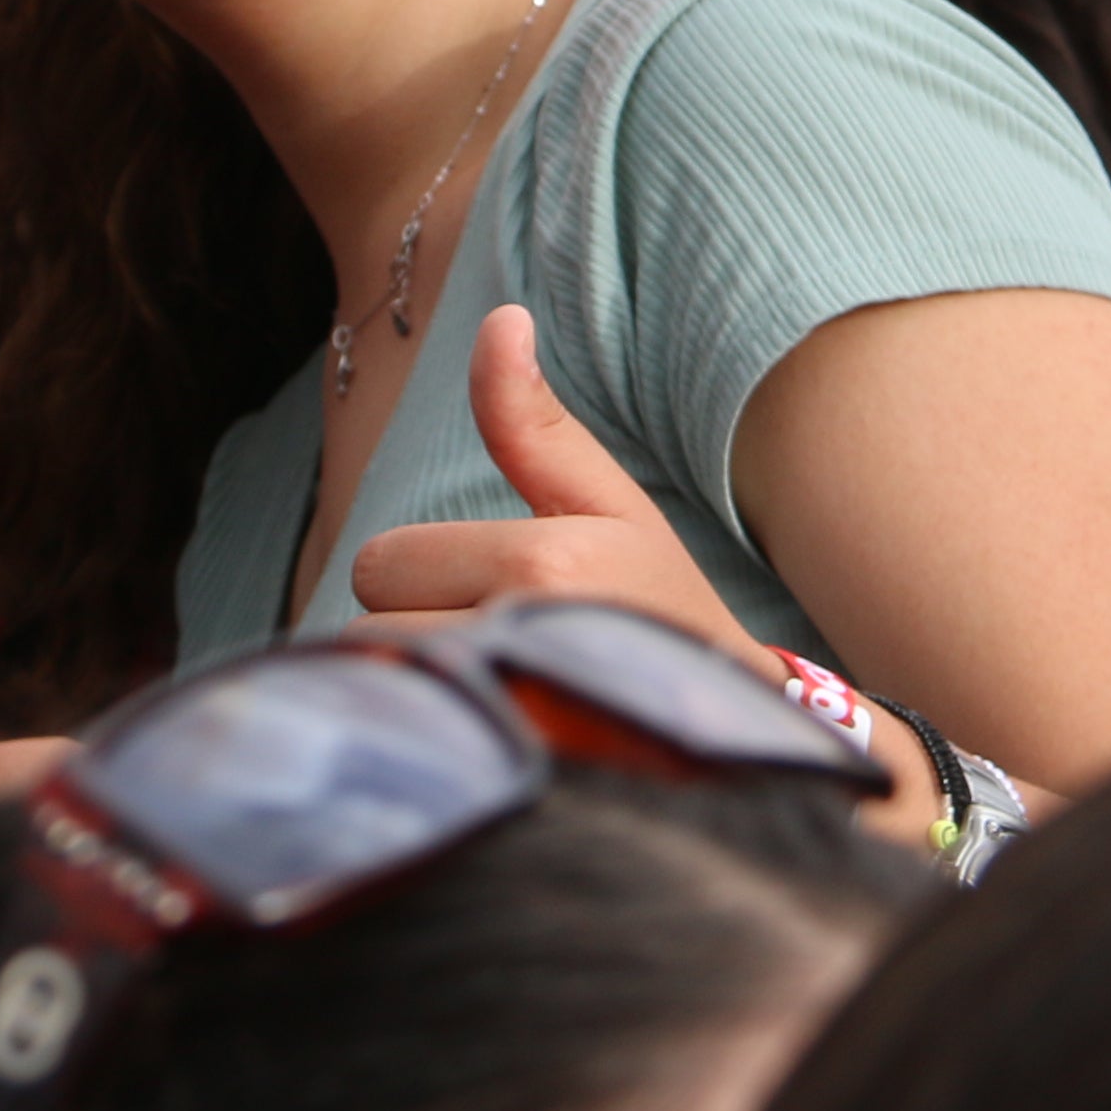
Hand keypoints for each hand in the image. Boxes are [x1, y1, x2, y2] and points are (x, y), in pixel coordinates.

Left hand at [342, 311, 944, 845]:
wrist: (738, 736)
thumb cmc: (661, 609)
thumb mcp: (611, 506)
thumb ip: (533, 424)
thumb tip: (500, 319)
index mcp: (543, 563)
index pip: (383, 563)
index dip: (428, 578)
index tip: (495, 596)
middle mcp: (521, 643)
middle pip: (371, 633)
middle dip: (419, 638)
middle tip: (499, 650)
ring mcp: (513, 728)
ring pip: (383, 696)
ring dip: (422, 698)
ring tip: (500, 699)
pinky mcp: (505, 791)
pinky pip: (404, 763)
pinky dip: (425, 758)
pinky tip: (485, 750)